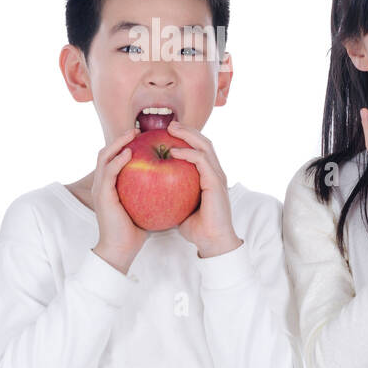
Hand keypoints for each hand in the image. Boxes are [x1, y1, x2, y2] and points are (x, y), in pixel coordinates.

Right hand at [90, 129, 147, 273]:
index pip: (115, 158)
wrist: (121, 250)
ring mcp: (100, 188)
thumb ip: (152, 190)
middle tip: (138, 130)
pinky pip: (109, 172)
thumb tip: (174, 179)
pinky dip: (118, 160)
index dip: (125, 144)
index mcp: (111, 184)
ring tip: (133, 134)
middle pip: (107, 152)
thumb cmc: (135, 230)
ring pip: (104, 156)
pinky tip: (130, 154)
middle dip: (121, 138)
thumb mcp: (145, 204)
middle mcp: (103, 183)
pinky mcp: (102, 195)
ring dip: (118, 142)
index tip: (143, 136)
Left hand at [167, 120, 240, 257]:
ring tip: (171, 130)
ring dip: (188, 135)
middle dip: (187, 130)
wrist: (212, 242)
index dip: (185, 138)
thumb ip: (171, 192)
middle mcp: (215, 172)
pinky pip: (202, 161)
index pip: (199, 149)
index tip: (167, 133)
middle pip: (203, 142)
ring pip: (205, 146)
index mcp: (208, 176)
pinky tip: (173, 152)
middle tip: (169, 125)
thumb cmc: (196, 227)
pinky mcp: (216, 182)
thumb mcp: (179, 205)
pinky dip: (188, 153)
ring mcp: (217, 176)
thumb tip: (150, 187)